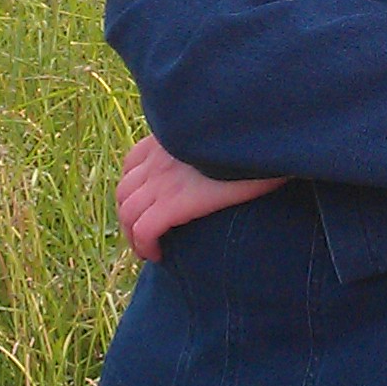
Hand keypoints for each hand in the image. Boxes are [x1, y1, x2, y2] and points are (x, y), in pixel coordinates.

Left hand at [116, 137, 284, 262]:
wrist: (262, 135)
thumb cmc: (256, 135)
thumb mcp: (228, 130)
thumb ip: (214, 137)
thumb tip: (232, 147)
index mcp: (169, 137)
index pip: (133, 163)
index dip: (135, 190)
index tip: (149, 206)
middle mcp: (159, 156)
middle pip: (124, 192)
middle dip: (129, 217)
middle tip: (145, 237)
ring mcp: (163, 179)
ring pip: (128, 214)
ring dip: (133, 236)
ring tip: (148, 251)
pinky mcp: (175, 201)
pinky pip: (144, 230)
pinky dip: (145, 245)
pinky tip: (159, 255)